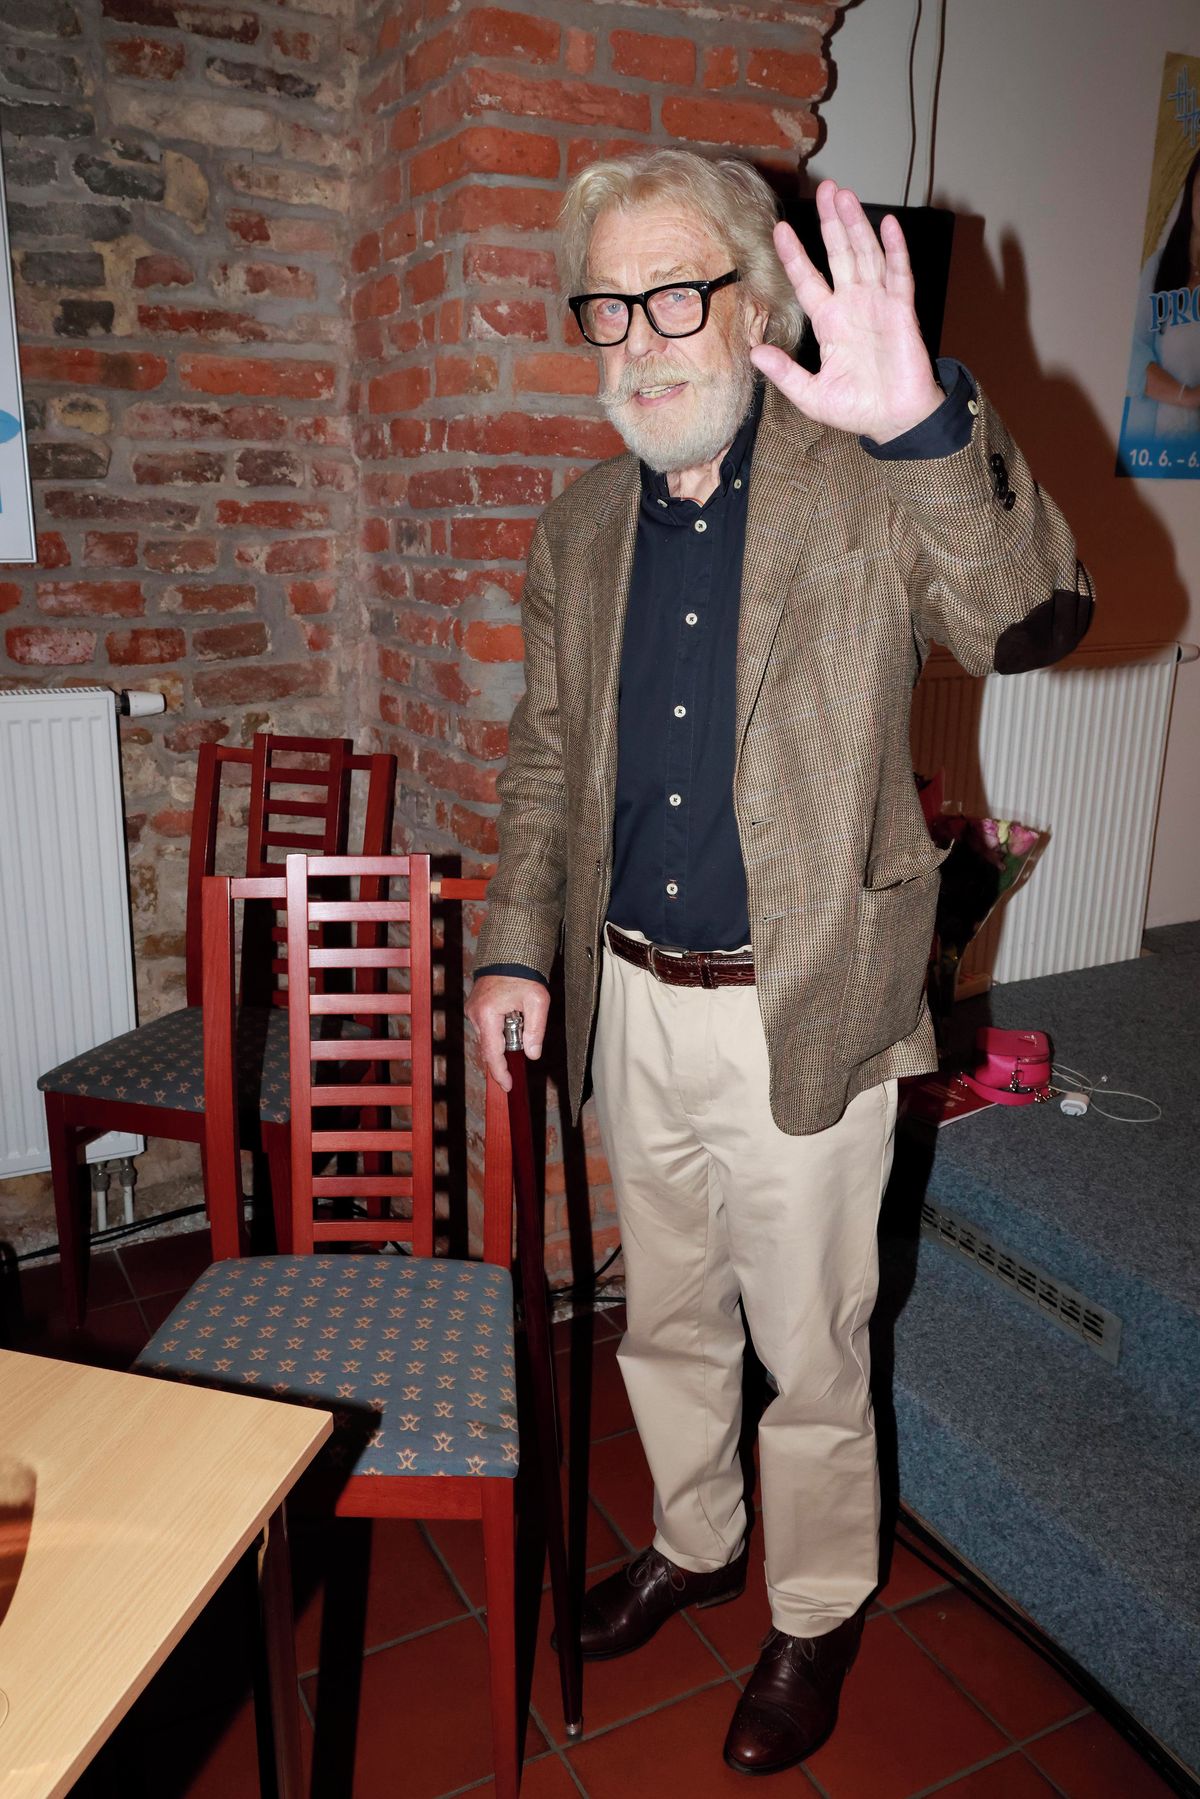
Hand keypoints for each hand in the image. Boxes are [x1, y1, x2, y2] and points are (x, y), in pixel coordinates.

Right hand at [465, 974, 550, 1092]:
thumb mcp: (537, 1002)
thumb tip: (532, 1054)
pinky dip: (500, 1029)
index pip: (492, 1053)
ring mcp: (472, 1011)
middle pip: (490, 1046)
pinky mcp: (475, 1008)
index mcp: (487, 1014)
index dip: (500, 1072)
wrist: (510, 954)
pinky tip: (512, 1014)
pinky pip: (487, 1028)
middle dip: (508, 1047)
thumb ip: (535, 1030)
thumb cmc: (524, 975)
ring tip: (520, 1013)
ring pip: (489, 1037)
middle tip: (525, 1025)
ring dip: (505, 1036)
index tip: (507, 1086)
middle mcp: (475, 1015)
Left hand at [750, 180, 943, 442]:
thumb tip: (755, 353)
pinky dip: (894, 249)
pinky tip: (887, 225)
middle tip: (825, 188)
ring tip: (845, 195)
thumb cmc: (856, 409)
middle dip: (831, 222)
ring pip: (866, 254)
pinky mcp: (902, 311)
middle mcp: (853, 305)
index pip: (808, 280)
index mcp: (829, 322)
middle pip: (839, 254)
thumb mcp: (810, 395)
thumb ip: (785, 373)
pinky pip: (898, 274)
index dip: (794, 255)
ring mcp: (878, 304)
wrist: (894, 422)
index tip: (778, 229)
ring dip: (856, 225)